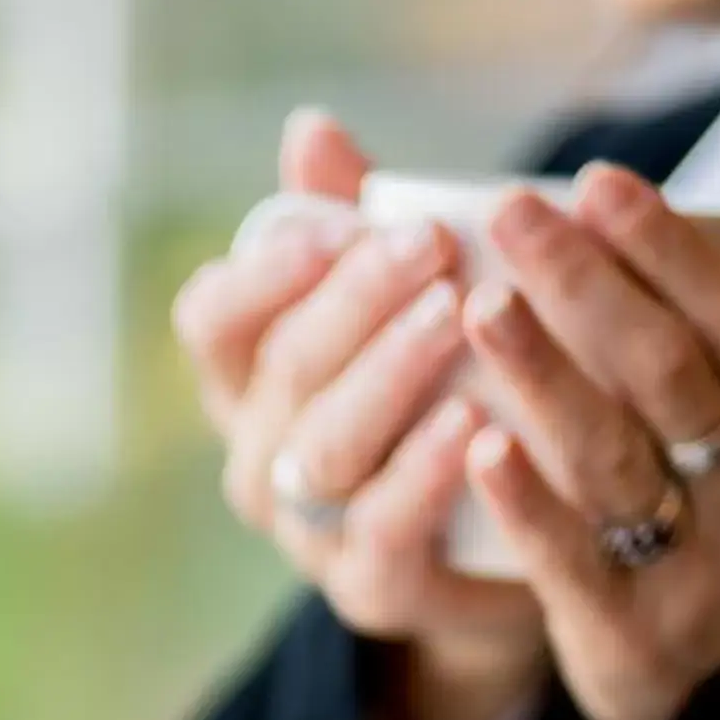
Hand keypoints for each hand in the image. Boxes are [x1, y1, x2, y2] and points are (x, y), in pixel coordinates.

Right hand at [173, 110, 546, 719]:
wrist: (506, 543)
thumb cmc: (445, 392)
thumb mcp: (404, 301)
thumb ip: (356, 223)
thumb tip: (309, 129)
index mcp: (252, 380)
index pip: (212, 321)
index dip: (259, 276)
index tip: (327, 228)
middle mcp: (264, 456)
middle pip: (284, 373)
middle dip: (354, 302)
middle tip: (430, 243)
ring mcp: (310, 532)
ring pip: (325, 449)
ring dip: (388, 376)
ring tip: (455, 316)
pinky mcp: (373, 590)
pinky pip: (382, 533)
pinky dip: (424, 476)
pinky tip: (473, 421)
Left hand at [462, 166, 719, 719]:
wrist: (699, 679)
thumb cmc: (719, 517)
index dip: (662, 244)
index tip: (592, 181)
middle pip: (666, 371)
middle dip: (586, 285)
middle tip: (509, 213)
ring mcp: (699, 569)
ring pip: (611, 455)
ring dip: (543, 374)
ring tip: (479, 304)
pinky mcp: (628, 632)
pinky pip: (569, 556)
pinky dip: (524, 498)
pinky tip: (474, 441)